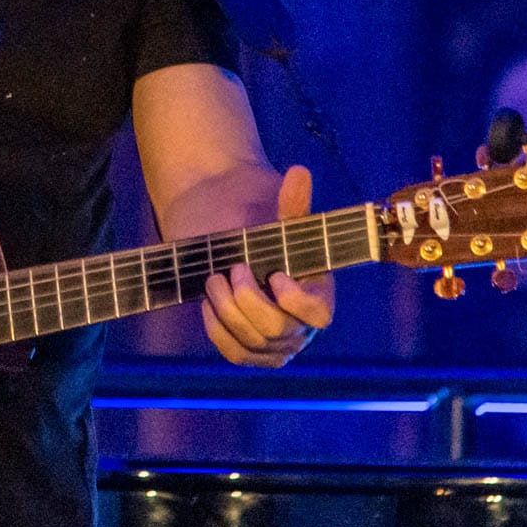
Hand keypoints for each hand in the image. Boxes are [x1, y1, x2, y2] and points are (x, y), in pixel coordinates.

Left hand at [201, 165, 334, 366]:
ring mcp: (274, 344)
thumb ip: (292, 203)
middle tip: (233, 269)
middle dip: (249, 298)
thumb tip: (299, 172)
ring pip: (252, 341)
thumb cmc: (261, 234)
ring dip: (227, 309)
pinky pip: (235, 354)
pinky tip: (208, 305)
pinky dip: (218, 330)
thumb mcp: (278, 219)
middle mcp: (300, 327)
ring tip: (214, 280)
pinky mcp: (249, 352)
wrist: (229, 249)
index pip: (319, 314)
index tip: (276, 275)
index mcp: (318, 296)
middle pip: (277, 329)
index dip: (296, 300)